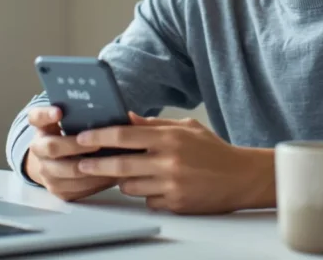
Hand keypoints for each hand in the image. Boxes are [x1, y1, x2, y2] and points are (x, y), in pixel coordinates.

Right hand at [23, 107, 116, 201]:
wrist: (56, 162)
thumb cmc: (72, 136)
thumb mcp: (74, 120)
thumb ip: (88, 114)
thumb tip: (125, 114)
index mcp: (42, 126)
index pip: (37, 117)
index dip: (46, 114)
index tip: (59, 112)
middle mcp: (38, 149)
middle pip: (52, 147)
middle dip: (76, 145)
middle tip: (97, 143)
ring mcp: (45, 171)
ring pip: (67, 171)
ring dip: (91, 167)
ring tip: (112, 161)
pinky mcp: (57, 190)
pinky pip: (77, 188)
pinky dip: (96, 182)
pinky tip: (112, 175)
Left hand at [74, 113, 274, 214]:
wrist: (241, 177)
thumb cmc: (213, 150)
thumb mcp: (186, 128)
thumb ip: (155, 125)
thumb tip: (127, 118)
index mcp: (170, 138)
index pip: (125, 135)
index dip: (99, 136)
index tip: (82, 137)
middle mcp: (169, 162)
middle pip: (120, 164)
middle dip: (96, 164)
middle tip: (82, 163)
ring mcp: (171, 185)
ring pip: (130, 186)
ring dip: (124, 180)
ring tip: (131, 173)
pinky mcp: (175, 204)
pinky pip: (147, 201)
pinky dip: (147, 195)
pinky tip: (156, 187)